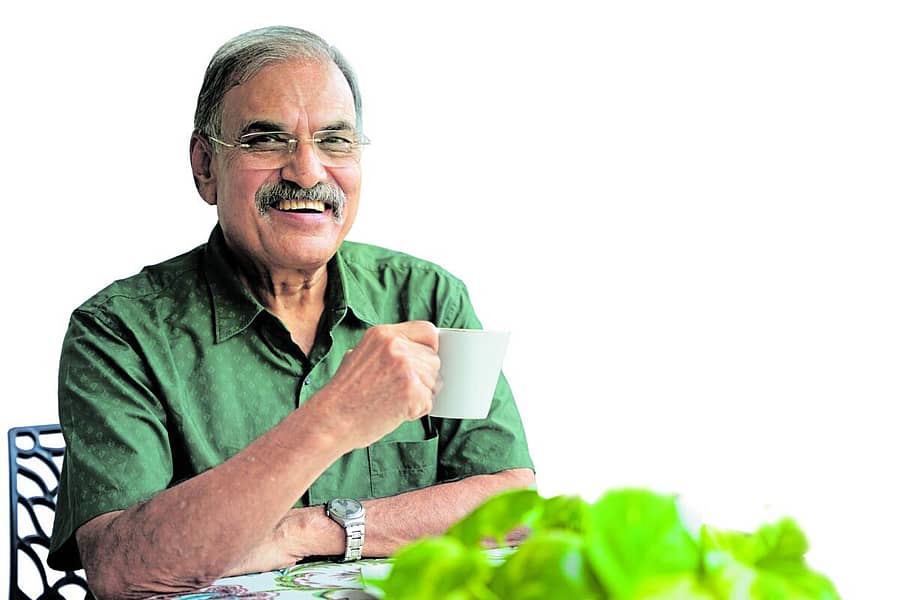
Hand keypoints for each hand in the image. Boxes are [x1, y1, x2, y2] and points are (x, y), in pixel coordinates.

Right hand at [309, 321, 440, 450]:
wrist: (331, 420)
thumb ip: (387, 349)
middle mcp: (396, 346)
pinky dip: (416, 411)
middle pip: (434, 358)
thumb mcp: (359, 356)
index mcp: (383, 334)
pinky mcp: (413, 392)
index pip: (428, 331)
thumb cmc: (344, 395)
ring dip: (420, 394)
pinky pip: (429, 401)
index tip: (422, 360)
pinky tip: (394, 411)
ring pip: (434, 381)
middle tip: (397, 389)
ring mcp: (406, 368)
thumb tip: (413, 350)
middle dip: (423, 376)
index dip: (428, 348)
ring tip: (392, 400)